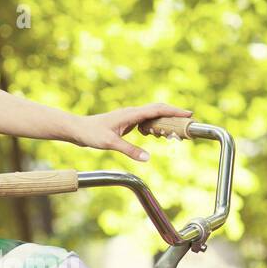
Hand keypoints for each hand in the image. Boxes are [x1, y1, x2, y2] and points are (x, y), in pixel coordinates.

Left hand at [69, 102, 193, 161]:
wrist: (78, 129)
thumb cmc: (91, 133)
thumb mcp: (111, 143)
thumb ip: (129, 150)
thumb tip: (147, 158)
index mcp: (131, 114)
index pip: (158, 109)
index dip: (174, 111)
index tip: (188, 114)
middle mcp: (132, 113)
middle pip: (158, 110)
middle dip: (174, 115)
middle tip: (187, 123)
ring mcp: (129, 117)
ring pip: (152, 116)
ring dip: (164, 122)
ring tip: (174, 132)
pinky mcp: (126, 122)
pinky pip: (145, 121)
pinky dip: (154, 126)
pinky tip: (153, 135)